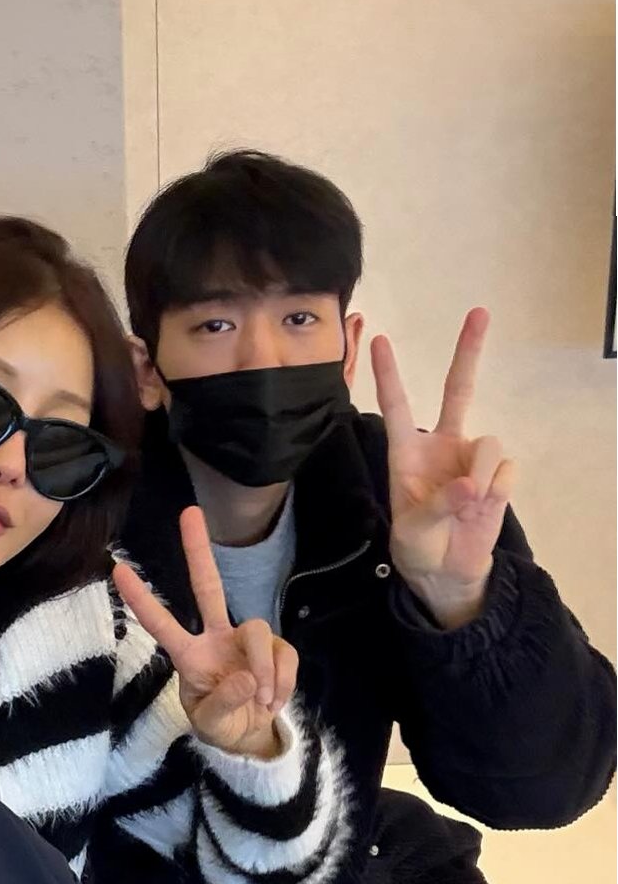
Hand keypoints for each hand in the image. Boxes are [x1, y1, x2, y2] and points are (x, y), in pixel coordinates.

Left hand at [113, 506, 298, 759]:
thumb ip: (223, 704)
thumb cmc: (220, 725)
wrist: (252, 738)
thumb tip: (246, 679)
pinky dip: (283, 683)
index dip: (142, 600)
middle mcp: (216, 638)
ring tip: (262, 701)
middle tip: (189, 512)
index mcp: (189, 655)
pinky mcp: (275, 648)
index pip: (161, 624)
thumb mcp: (211, 725)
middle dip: (198, 551)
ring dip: (265, 669)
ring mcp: (246, 640)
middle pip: (208, 587)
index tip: (117, 570)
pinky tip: (273, 702)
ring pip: (257, 630)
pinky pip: (284, 654)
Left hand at [375, 309, 517, 629]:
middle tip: (479, 312)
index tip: (379, 340)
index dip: (389, 375)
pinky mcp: (498, 474)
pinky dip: (496, 492)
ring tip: (467, 505)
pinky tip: (483, 508)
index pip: (397, 407)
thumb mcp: (412, 531)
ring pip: (488, 444)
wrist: (446, 571)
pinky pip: (505, 471)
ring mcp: (471, 458)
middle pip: (459, 389)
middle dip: (468, 351)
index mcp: (406, 454)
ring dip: (480, 477)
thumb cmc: (417, 546)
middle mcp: (441, 447)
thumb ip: (437, 506)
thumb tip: (472, 486)